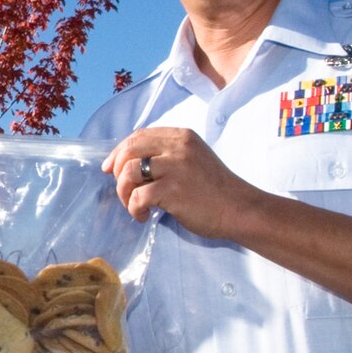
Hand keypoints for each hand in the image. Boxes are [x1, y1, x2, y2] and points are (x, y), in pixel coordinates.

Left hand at [103, 129, 259, 240]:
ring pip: (129, 172)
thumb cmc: (215, 190)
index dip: (120, 151)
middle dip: (117, 171)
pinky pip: (137, 196)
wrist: (240, 209)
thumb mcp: (193, 159)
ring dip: (123, 192)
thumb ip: (167, 155)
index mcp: (182, 137)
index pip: (139, 135)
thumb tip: (129, 164)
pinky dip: (134, 208)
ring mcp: (176, 167)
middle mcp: (178, 147)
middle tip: (121, 189)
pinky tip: (143, 216)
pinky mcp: (173, 190)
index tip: (111, 168)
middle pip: (129, 150)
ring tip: (134, 205)